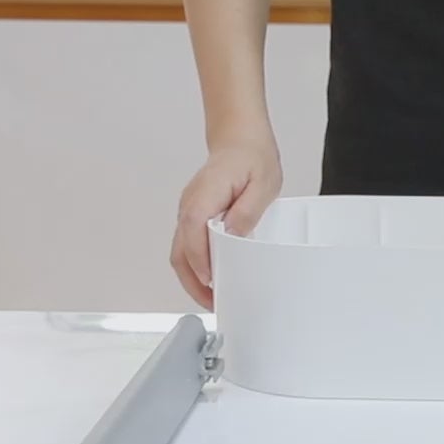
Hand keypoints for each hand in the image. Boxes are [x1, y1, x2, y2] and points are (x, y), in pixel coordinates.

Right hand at [171, 134, 281, 309]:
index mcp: (206, 193)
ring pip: (180, 251)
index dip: (199, 257)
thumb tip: (234, 234)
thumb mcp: (263, 183)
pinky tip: (212, 279)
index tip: (210, 279)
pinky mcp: (193, 217)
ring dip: (193, 278)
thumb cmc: (252, 158)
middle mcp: (190, 204)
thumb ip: (248, 209)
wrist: (239, 140)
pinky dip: (196, 266)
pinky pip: (188, 246)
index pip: (192, 228)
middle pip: (180, 248)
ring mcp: (188, 211)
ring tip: (214, 299)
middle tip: (214, 303)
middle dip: (193, 281)